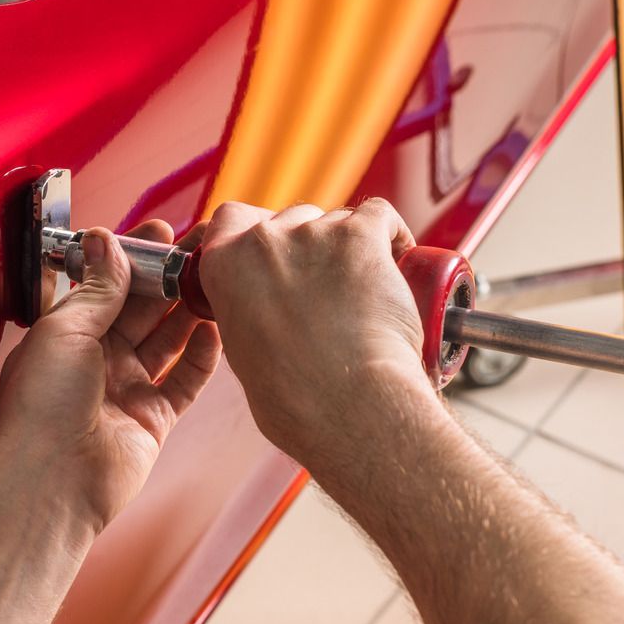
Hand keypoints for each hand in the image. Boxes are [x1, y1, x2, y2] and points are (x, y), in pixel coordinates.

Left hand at [0, 220, 220, 533]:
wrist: (51, 483)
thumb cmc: (42, 407)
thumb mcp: (64, 331)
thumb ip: (96, 288)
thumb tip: (107, 240)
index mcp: (66, 334)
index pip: (105, 284)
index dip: (133, 257)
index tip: (162, 231)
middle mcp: (97, 359)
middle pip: (141, 309)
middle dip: (169, 277)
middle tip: (202, 247)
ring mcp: (127, 389)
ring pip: (167, 341)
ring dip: (190, 310)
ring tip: (216, 280)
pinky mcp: (153, 419)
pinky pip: (184, 382)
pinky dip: (202, 357)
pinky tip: (216, 331)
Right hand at [197, 199, 438, 495]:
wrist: (348, 407)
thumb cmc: (298, 401)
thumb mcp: (242, 354)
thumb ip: (245, 315)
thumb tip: (265, 312)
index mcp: (223, 268)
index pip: (231, 220)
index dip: (256, 232)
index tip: (275, 253)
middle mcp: (262, 241)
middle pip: (290, 219)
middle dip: (310, 246)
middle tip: (329, 286)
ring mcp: (312, 234)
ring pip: (336, 220)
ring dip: (351, 246)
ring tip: (368, 291)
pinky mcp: (361, 236)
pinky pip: (379, 216)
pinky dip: (392, 236)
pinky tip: (399, 261)